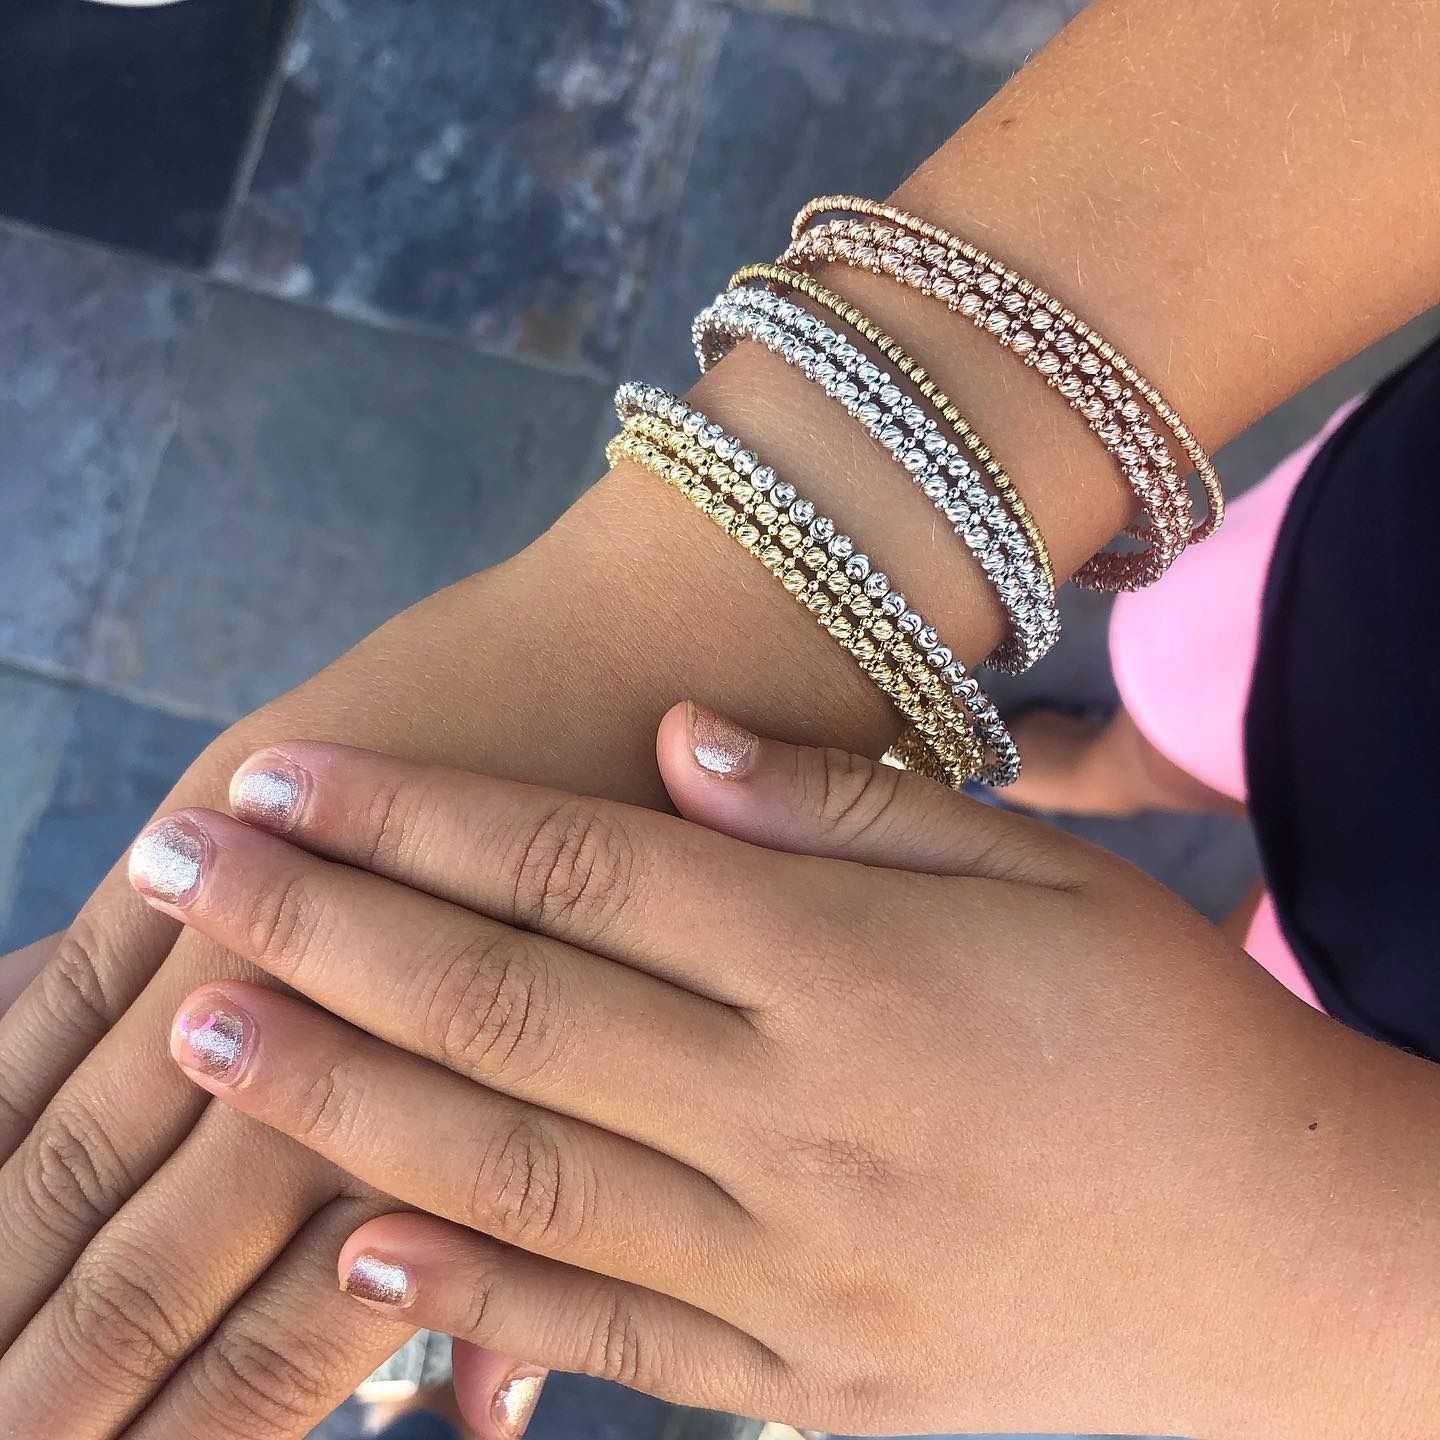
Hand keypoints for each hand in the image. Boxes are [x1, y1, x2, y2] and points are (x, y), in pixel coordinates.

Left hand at [125, 707, 1439, 1439]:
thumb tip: (669, 748)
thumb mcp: (1035, 872)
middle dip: (323, 935)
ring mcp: (797, 1262)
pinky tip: (358, 1247)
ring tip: (211, 1039)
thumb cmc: (1168, 1030)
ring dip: (347, 1102)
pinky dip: (474, 1294)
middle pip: (511, 1008)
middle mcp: (801, 1113)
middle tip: (177, 879)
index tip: (280, 778)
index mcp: (854, 967)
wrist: (1295, 1260)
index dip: (415, 817)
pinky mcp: (810, 1376)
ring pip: (522, 1169)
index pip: (579, 869)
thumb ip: (842, 811)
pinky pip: (610, 1331)